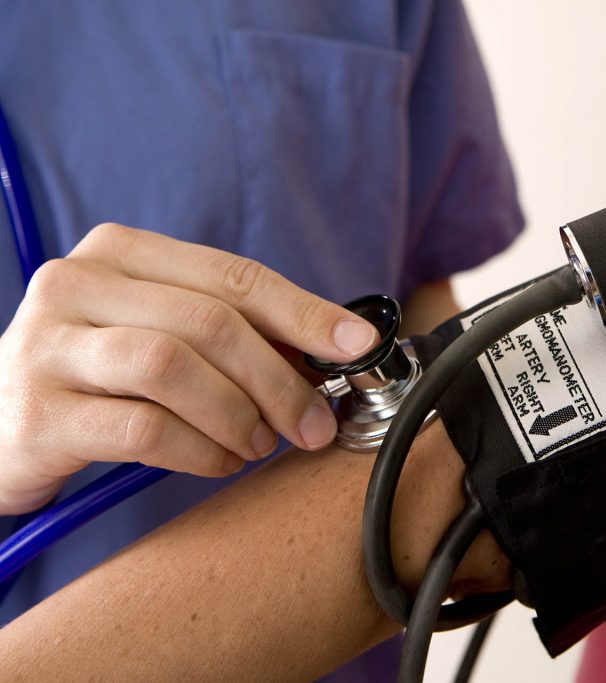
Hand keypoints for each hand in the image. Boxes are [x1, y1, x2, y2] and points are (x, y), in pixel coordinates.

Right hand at [0, 224, 378, 514]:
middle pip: (210, 321)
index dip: (306, 312)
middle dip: (280, 379)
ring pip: (174, 367)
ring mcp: (47, 344)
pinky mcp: (36, 411)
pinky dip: (200, 450)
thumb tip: (333, 349)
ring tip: (259, 444)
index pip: (234, 275)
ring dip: (239, 414)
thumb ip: (232, 332)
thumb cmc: (100, 377)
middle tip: (313, 424)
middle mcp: (75, 283)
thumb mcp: (162, 334)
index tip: (359, 346)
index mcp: (120, 253)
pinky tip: (218, 461)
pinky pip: (143, 429)